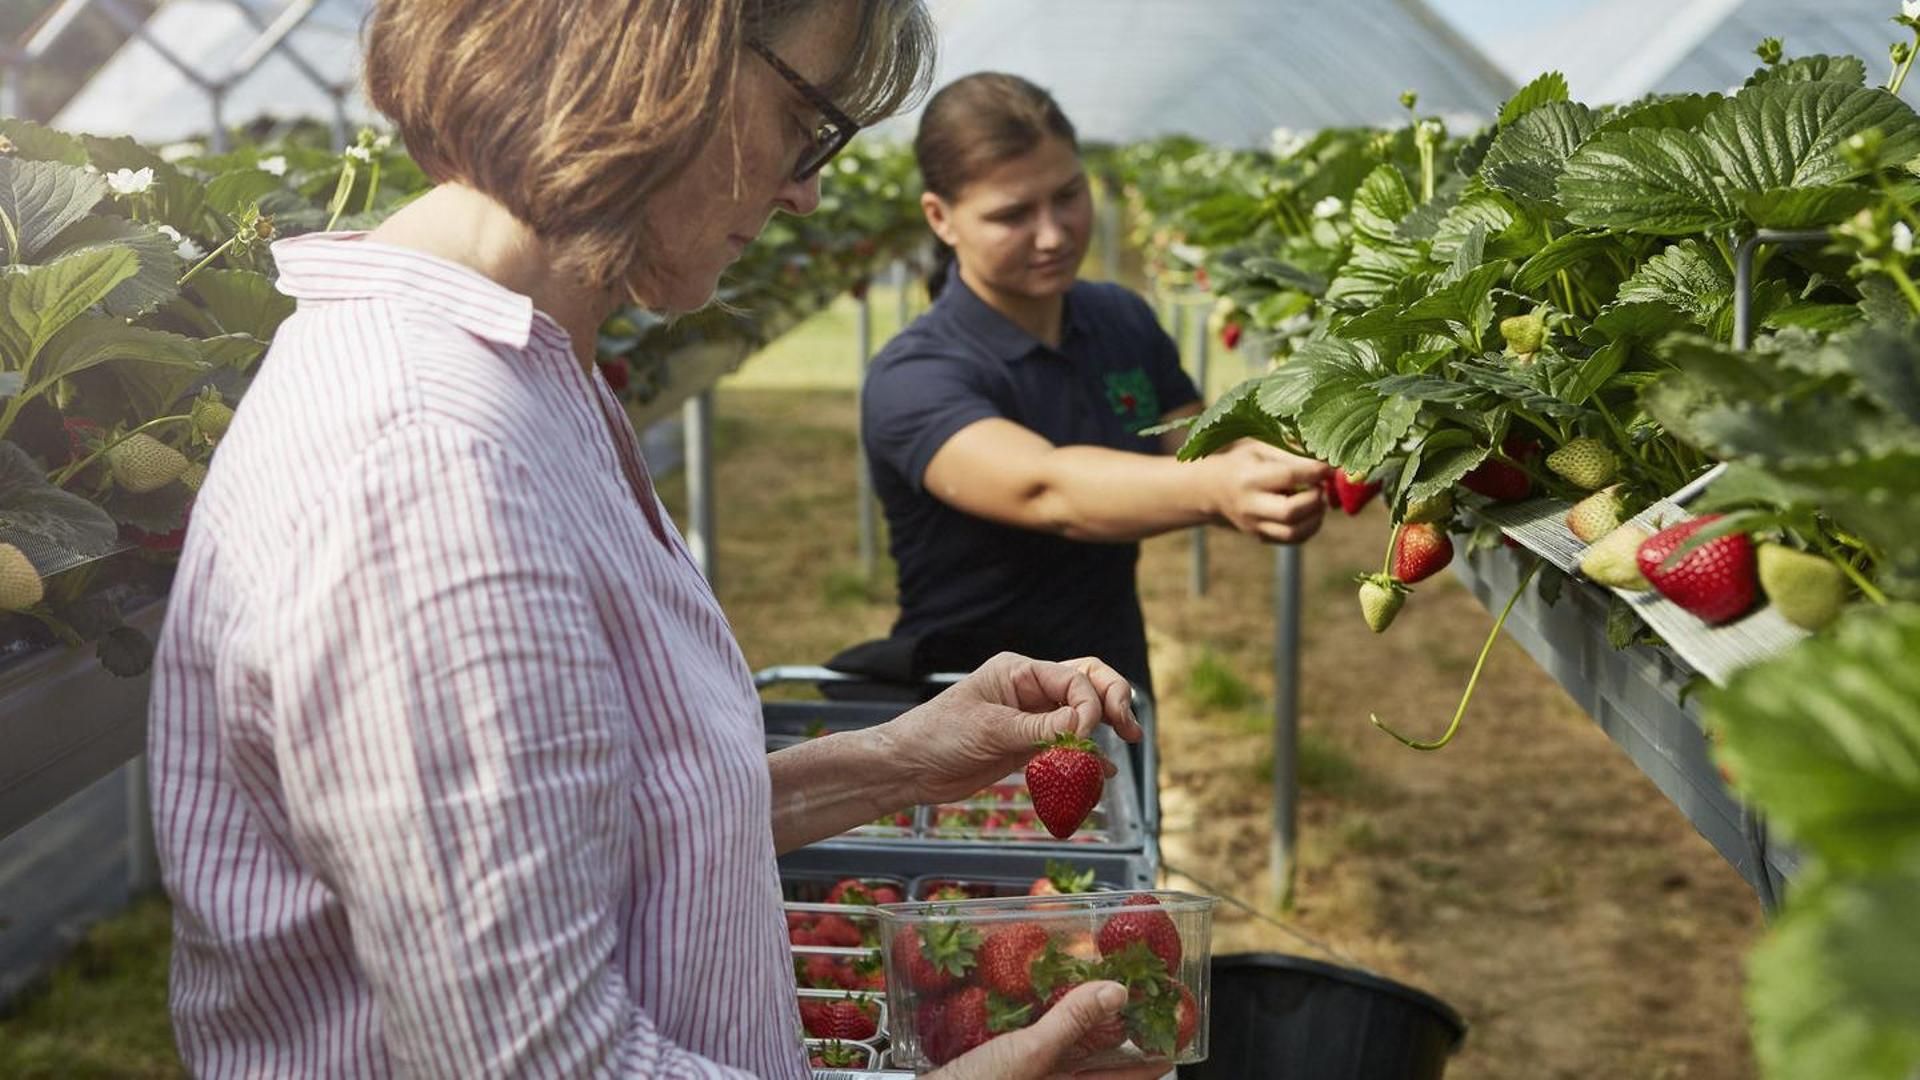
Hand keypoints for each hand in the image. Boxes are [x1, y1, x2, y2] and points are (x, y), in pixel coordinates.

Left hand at [878, 653, 1140, 807]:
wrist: (909, 767)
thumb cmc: (938, 735)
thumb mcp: (990, 729)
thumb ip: (1039, 728)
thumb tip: (1084, 724)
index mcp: (1019, 672)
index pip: (1073, 677)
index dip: (1090, 703)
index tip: (1087, 734)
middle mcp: (1029, 690)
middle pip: (1086, 685)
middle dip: (1112, 702)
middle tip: (1130, 729)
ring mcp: (1030, 718)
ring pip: (1081, 715)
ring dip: (1105, 728)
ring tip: (1129, 742)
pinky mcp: (1026, 747)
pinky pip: (1066, 746)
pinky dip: (1086, 757)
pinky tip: (1102, 773)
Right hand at [927, 982, 1172, 1079]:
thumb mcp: (1028, 1054)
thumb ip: (1072, 1023)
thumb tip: (1119, 992)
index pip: (1131, 1076)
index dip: (1156, 1051)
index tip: (1175, 1021)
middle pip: (1097, 1055)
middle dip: (1112, 1020)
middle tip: (1128, 981)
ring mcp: (1024, 1073)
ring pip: (1060, 1042)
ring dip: (1071, 1009)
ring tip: (1083, 974)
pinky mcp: (995, 1062)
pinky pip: (1024, 1034)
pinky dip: (1031, 1010)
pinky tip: (1025, 985)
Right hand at [1208, 440, 1329, 542]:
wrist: (1213, 489)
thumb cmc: (1241, 461)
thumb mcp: (1259, 446)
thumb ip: (1291, 451)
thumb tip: (1325, 459)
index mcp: (1249, 478)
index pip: (1288, 476)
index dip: (1315, 471)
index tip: (1329, 466)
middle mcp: (1250, 506)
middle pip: (1290, 512)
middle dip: (1315, 498)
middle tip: (1320, 486)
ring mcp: (1255, 525)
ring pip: (1294, 532)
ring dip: (1316, 516)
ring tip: (1317, 499)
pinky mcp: (1261, 536)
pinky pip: (1293, 540)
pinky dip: (1310, 527)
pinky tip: (1310, 511)